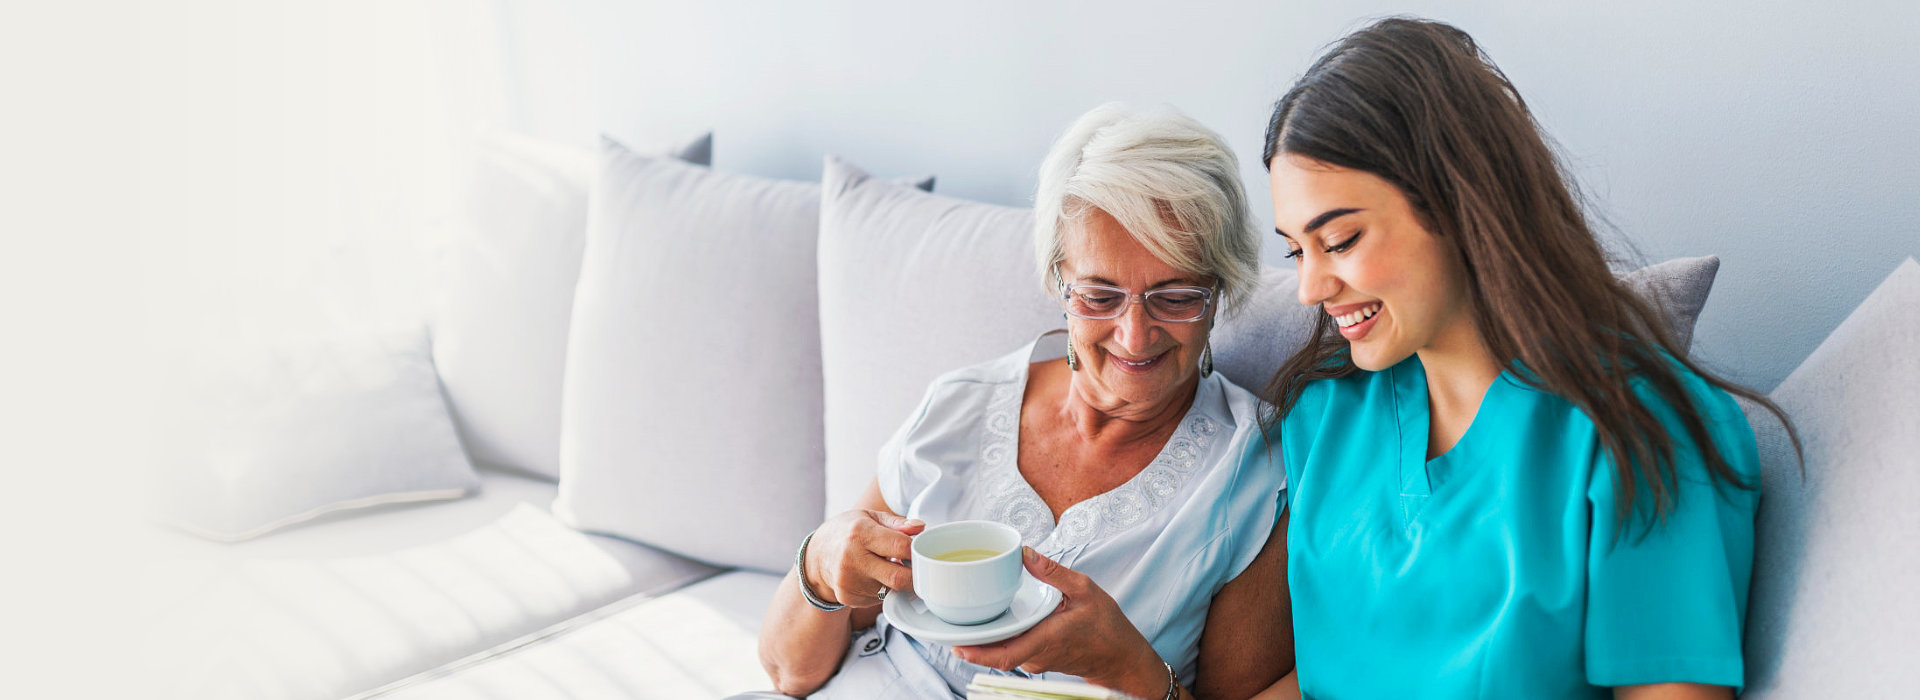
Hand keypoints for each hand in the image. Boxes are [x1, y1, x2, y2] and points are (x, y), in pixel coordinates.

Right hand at [805, 509, 923, 607]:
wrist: (818, 555)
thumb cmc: (848, 532)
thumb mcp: (870, 517)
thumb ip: (897, 523)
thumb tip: (920, 527)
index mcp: (859, 534)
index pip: (901, 546)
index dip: (916, 549)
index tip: (919, 549)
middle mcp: (851, 559)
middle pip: (899, 577)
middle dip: (914, 574)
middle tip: (914, 566)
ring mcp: (848, 582)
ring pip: (890, 590)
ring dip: (896, 581)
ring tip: (887, 566)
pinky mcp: (848, 598)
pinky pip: (879, 598)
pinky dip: (882, 589)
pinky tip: (873, 577)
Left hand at [953, 548, 1167, 697]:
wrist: (1120, 657)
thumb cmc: (1107, 627)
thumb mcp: (1086, 590)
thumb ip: (1054, 573)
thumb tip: (1025, 553)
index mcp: (1045, 639)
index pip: (1005, 654)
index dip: (978, 653)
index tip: (956, 645)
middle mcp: (1035, 655)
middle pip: (995, 653)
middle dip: (970, 642)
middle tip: (945, 625)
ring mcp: (1035, 660)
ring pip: (1002, 651)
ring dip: (982, 639)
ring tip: (961, 618)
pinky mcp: (1036, 658)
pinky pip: (1011, 649)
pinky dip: (997, 637)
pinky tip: (988, 620)